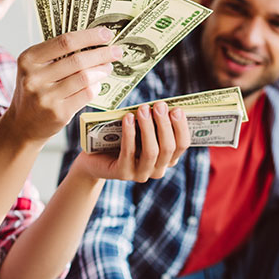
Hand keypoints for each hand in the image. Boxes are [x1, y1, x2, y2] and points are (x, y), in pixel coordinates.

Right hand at [2, 26, 121, 143]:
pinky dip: (96, 87)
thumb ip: (57, 56)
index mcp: (28, 59)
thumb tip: (94, 42)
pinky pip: (86, 94)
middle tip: (117, 51)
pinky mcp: (59, 113)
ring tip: (108, 67)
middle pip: (77, 60)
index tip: (106, 33)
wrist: (23, 125)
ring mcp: (46, 97)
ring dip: (101, 70)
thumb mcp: (36, 69)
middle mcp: (34, 77)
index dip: (89, 36)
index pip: (64, 42)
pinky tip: (98, 84)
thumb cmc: (35, 92)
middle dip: (102, 54)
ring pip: (84, 77)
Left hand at [69, 101, 190, 182]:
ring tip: (143, 109)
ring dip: (148, 127)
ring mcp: (141, 174)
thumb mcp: (141, 130)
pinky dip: (130, 133)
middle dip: (165, 124)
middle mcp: (158, 169)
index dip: (181, 127)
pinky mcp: (123, 173)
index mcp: (167, 159)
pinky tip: (128, 118)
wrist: (95, 158)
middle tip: (159, 105)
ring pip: (151, 152)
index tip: (177, 109)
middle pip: (168, 148)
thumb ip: (153, 122)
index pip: (182, 145)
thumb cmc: (122, 138)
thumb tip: (162, 105)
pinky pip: (129, 152)